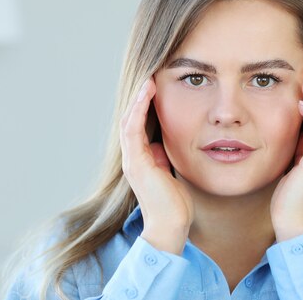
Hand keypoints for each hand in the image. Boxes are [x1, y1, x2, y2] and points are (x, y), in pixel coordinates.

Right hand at [120, 76, 194, 253]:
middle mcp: (132, 158)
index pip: (138, 126)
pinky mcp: (136, 163)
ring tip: (147, 80)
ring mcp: (132, 160)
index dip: (143, 106)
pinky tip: (145, 94)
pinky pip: (132, 130)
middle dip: (138, 98)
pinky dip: (137, 109)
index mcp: (140, 159)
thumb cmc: (174, 203)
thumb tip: (162, 145)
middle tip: (149, 77)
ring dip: (137, 99)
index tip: (154, 87)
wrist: (171, 226)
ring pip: (128, 121)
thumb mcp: (169, 173)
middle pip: (130, 120)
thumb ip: (163, 158)